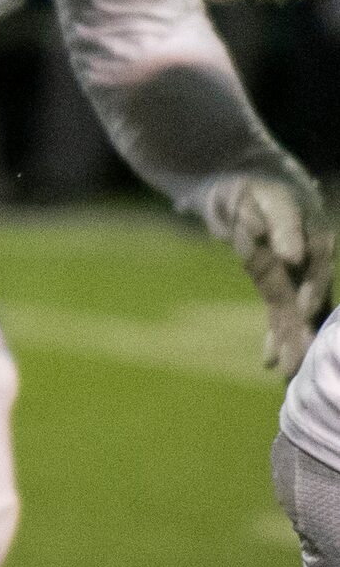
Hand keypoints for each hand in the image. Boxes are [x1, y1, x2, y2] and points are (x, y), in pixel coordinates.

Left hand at [204, 166, 334, 379]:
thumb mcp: (271, 202)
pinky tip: (270, 364)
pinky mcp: (277, 288)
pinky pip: (279, 317)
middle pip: (312, 304)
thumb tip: (293, 256)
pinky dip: (275, 338)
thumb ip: (282, 227)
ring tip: (288, 377)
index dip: (312, 290)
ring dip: (293, 345)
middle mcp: (308, 268)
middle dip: (307, 334)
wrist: (249, 190)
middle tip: (301, 365)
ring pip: (296, 317)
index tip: (306, 309)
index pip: (316, 271)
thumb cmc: (264, 190)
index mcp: (314, 244)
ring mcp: (293, 280)